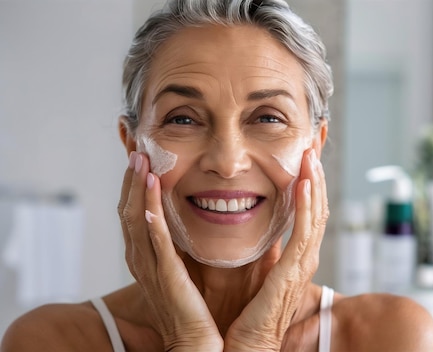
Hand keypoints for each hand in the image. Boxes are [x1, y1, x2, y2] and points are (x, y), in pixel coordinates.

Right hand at [118, 152, 222, 350]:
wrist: (197, 343)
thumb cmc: (196, 310)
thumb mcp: (188, 269)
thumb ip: (188, 244)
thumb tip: (206, 215)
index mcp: (148, 257)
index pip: (135, 213)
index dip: (134, 185)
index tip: (141, 158)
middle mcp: (142, 260)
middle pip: (128, 212)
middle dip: (130, 180)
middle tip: (136, 150)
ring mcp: (151, 269)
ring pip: (136, 221)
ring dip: (137, 190)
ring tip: (140, 162)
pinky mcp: (166, 277)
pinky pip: (155, 243)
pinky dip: (150, 217)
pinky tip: (150, 196)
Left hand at [225, 148, 328, 350]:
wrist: (244, 347)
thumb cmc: (246, 314)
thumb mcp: (257, 272)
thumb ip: (262, 248)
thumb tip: (253, 224)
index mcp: (296, 255)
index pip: (310, 209)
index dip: (311, 181)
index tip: (307, 154)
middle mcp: (305, 257)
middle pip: (319, 206)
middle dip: (317, 173)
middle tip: (315, 143)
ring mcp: (302, 265)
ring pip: (317, 214)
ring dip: (314, 182)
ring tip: (312, 154)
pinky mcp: (292, 273)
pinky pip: (304, 232)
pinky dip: (307, 206)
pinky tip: (304, 183)